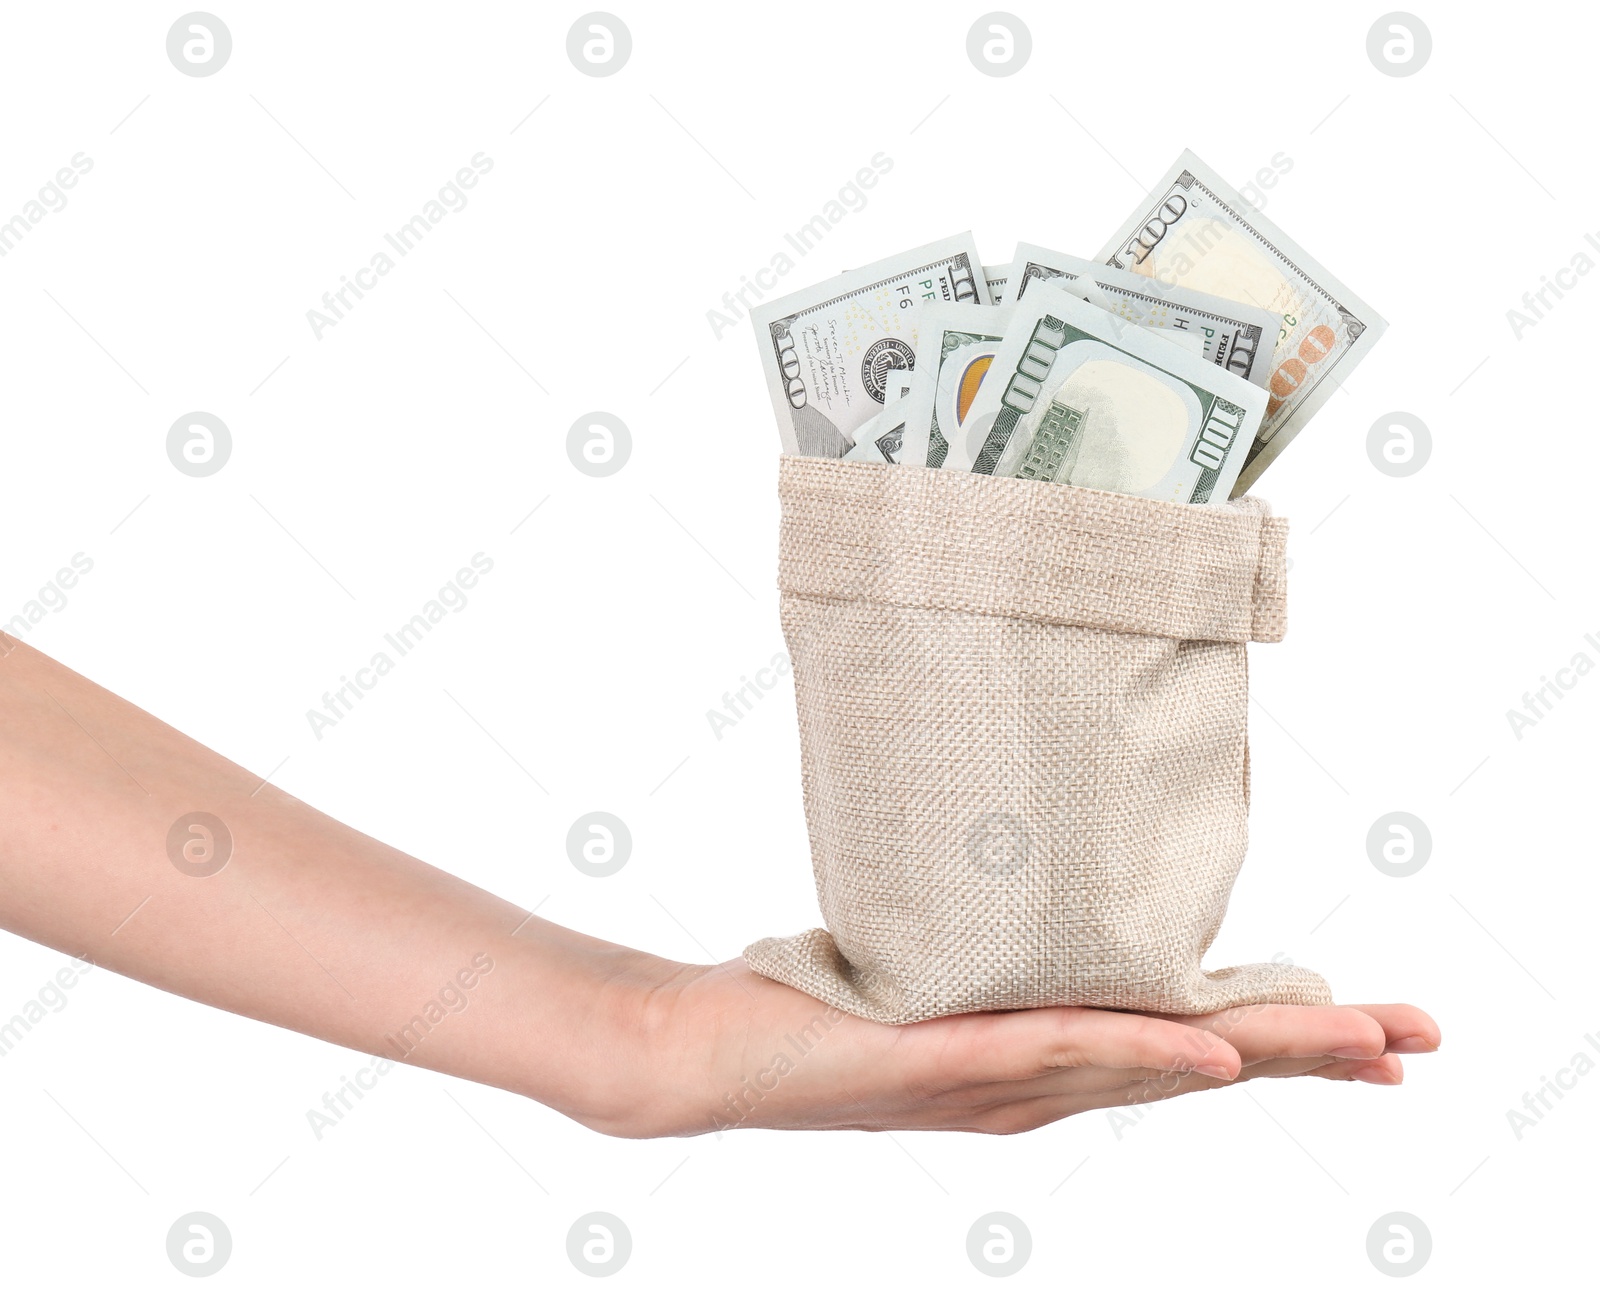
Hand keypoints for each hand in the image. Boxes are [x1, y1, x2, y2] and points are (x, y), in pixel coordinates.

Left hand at [583, 956, 1439, 1136]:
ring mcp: (997, 1081)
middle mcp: (1038, 1087)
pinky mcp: (943, 1059)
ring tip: (1359, 1039)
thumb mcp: (930, 967)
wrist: (708, 1054)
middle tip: (1422, 1041)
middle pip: (1203, 1067)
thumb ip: (993, 941)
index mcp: (1044, 1063)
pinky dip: (1135, 1051)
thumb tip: (1035, 873)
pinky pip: (1052, 1052)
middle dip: (1318, 1052)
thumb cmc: (816, 1006)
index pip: (1191, 1050)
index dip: (1291, 1041)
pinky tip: (1204, 1048)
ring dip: (1263, 1050)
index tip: (1382, 1035)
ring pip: (1154, 1065)